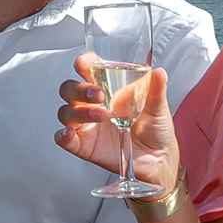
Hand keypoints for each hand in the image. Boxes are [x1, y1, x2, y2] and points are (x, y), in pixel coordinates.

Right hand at [55, 53, 179, 191]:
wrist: (159, 159)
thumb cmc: (155, 128)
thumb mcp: (158, 107)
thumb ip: (156, 89)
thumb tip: (159, 72)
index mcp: (108, 89)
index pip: (88, 71)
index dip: (83, 64)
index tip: (85, 63)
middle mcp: (93, 105)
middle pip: (70, 89)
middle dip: (79, 89)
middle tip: (98, 94)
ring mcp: (87, 126)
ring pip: (66, 112)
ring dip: (78, 111)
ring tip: (102, 115)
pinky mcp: (85, 146)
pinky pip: (64, 139)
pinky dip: (63, 135)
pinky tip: (69, 133)